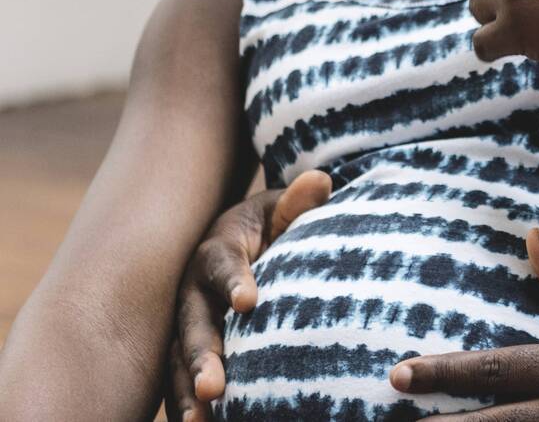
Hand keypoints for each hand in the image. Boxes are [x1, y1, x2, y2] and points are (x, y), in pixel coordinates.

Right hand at [165, 170, 332, 421]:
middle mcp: (192, 292)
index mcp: (215, 251)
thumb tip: (321, 181)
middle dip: (203, 355)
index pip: (222, 265)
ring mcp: (186, 325)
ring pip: (178, 361)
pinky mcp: (186, 353)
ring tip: (202, 419)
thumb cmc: (267, 225)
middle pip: (193, 324)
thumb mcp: (279, 210)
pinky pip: (181, 382)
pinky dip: (186, 405)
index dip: (234, 281)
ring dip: (188, 390)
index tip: (249, 302)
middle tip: (216, 385)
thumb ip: (297, 202)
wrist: (238, 243)